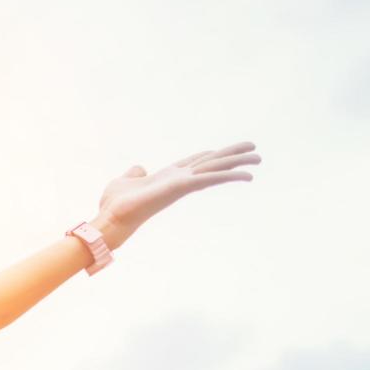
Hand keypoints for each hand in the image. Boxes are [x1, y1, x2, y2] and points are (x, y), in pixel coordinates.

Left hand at [94, 140, 260, 247]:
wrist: (110, 218)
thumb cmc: (114, 205)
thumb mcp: (124, 181)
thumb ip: (134, 173)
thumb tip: (140, 169)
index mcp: (167, 176)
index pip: (195, 162)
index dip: (210, 155)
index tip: (226, 151)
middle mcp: (178, 180)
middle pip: (210, 163)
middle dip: (232, 157)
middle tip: (255, 151)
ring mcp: (181, 184)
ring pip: (214, 169)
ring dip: (237, 164)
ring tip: (259, 158)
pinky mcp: (181, 187)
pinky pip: (209, 179)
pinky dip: (227, 176)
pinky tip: (246, 175)